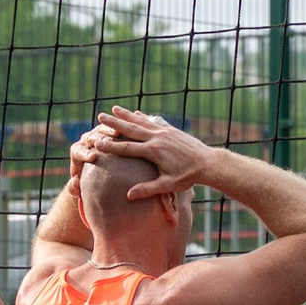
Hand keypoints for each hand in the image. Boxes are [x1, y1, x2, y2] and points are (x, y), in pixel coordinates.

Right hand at [82, 106, 218, 199]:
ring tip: (114, 108)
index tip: (97, 142)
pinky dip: (142, 117)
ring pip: (141, 121)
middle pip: (131, 129)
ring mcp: (164, 132)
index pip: (127, 148)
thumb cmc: (188, 176)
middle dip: (114, 123)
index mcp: (154, 151)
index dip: (111, 146)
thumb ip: (147, 189)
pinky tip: (136, 113)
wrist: (208, 163)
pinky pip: (152, 121)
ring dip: (126, 115)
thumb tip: (128, 195)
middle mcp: (157, 138)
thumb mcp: (168, 185)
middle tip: (100, 116)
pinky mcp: (171, 130)